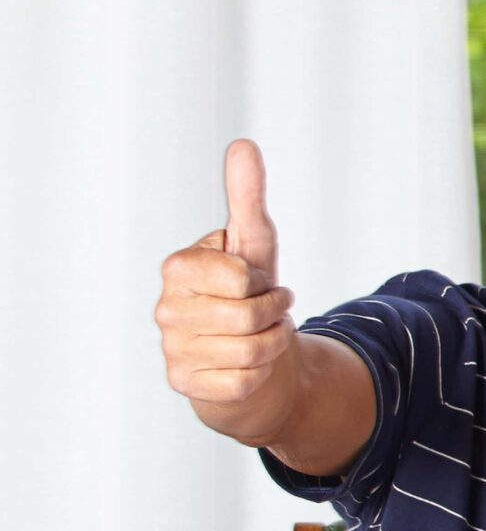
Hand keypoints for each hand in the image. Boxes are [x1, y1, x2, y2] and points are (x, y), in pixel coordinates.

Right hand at [156, 139, 299, 432]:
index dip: (262, 282)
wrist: (253, 357)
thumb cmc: (251, 296)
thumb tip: (243, 145)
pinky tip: (248, 367)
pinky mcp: (184, 386)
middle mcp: (166, 309)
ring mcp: (172, 349)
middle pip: (248, 316)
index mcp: (178, 269)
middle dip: (274, 314)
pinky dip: (260, 374)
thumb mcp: (255, 245)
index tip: (255, 283)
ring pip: (252, 350)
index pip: (238, 276)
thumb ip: (247, 198)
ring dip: (273, 343)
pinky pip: (244, 381)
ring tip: (261, 335)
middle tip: (267, 312)